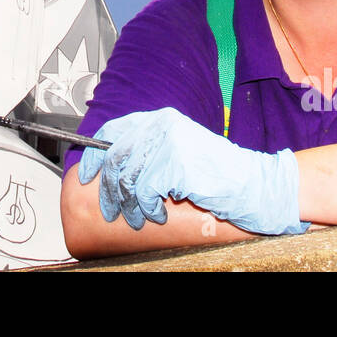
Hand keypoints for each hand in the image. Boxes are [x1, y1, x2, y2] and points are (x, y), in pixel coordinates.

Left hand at [76, 107, 307, 234]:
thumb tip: (111, 168)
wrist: (251, 183)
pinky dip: (147, 208)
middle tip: (110, 211)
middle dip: (108, 189)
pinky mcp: (176, 165)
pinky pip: (145, 191)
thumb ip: (149, 152)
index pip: (113, 129)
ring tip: (138, 217)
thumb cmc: (215, 173)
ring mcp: (169, 143)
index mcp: (160, 119)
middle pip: (116, 157)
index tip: (86, 175)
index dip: (95, 154)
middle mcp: (162, 126)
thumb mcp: (177, 153)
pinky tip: (157, 214)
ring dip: (129, 205)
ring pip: (128, 177)